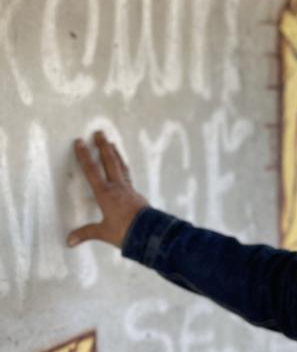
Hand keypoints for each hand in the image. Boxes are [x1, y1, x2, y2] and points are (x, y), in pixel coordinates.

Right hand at [67, 131, 148, 248]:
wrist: (149, 233)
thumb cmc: (125, 231)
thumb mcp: (103, 232)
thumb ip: (86, 233)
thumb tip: (69, 241)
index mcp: (106, 194)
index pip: (92, 171)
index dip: (85, 156)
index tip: (80, 142)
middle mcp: (118, 187)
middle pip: (110, 162)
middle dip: (103, 146)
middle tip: (100, 132)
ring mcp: (129, 189)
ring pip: (121, 166)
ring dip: (116, 153)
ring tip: (112, 143)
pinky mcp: (136, 194)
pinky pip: (128, 176)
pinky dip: (124, 167)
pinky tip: (123, 166)